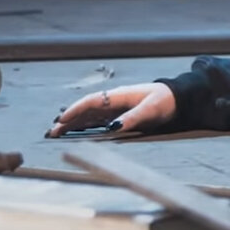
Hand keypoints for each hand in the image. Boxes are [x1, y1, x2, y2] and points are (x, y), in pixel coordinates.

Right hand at [49, 83, 176, 137]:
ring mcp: (115, 107)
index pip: (92, 101)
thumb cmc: (165, 101)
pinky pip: (98, 120)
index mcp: (119, 95)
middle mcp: (113, 101)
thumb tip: (113, 128)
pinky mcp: (119, 114)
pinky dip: (85, 125)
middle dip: (68, 120)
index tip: (61, 120)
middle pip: (86, 109)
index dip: (76, 110)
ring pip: (89, 115)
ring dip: (73, 123)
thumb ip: (133, 118)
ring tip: (57, 133)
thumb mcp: (151, 109)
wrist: (178, 98)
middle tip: (52, 132)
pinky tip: (76, 132)